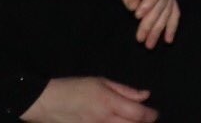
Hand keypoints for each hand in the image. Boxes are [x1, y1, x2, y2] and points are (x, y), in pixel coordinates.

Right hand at [21, 76, 157, 121]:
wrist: (46, 102)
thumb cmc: (75, 87)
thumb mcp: (101, 82)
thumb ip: (125, 90)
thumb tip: (145, 96)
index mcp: (109, 103)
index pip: (138, 114)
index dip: (151, 115)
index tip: (154, 114)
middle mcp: (104, 121)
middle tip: (145, 120)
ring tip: (131, 122)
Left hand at [109, 0, 178, 47]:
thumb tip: (133, 7)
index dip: (150, 1)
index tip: (137, 15)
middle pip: (163, 2)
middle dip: (152, 21)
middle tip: (140, 38)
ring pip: (168, 10)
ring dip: (159, 28)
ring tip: (149, 44)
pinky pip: (173, 12)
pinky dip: (171, 26)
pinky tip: (167, 39)